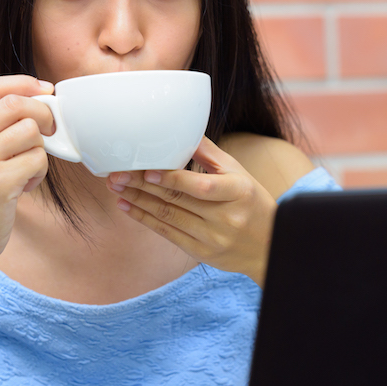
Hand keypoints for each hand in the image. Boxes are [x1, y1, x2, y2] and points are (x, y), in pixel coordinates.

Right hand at [0, 75, 54, 269]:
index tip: (46, 91)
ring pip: (31, 132)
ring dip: (40, 151)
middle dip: (43, 114)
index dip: (25, 83)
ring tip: (27, 169)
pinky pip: (37, 160)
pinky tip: (24, 186)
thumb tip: (42, 100)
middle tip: (48, 132)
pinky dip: (39, 173)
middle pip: (17, 104)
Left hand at [106, 137, 276, 286]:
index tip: (146, 170)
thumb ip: (210, 155)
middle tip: (116, 175)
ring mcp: (213, 238)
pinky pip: (168, 234)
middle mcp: (225, 216)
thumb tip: (183, 132)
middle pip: (177, 200)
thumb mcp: (239, 174)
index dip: (171, 178)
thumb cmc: (252, 203)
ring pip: (168, 217)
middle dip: (142, 186)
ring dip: (138, 201)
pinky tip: (128, 208)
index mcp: (237, 191)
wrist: (270, 246)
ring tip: (117, 188)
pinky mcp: (202, 253)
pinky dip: (145, 220)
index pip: (200, 186)